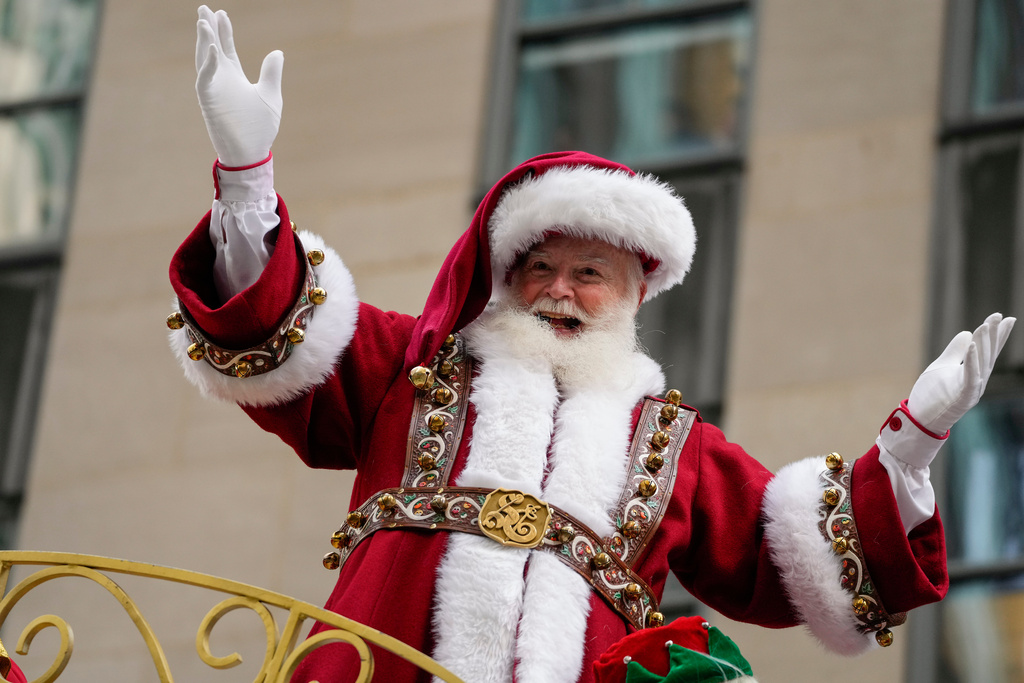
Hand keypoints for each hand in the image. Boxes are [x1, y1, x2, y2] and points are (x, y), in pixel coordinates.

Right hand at [195, 6, 282, 166]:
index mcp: (235, 77)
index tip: (222, 14)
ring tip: (204, 22)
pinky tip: (213, 50)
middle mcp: (222, 80)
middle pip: (212, 48)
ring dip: (204, 42)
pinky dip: (208, 65)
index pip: (226, 49)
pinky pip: (205, 80)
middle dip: (208, 29)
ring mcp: (214, 90)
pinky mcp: (209, 102)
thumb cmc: (261, 128)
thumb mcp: (271, 96)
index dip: (224, 31)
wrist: (252, 153)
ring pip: (205, 60)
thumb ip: (272, 73)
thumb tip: (277, 52)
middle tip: (204, 8)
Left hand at [907, 312, 1014, 433]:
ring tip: (985, 325)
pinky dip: (972, 361)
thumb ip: (955, 351)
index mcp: (975, 373)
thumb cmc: (932, 395)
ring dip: (984, 344)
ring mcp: (972, 389)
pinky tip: (972, 344)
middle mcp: (978, 380)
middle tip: (998, 316)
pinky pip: (970, 376)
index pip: (988, 351)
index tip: (1006, 318)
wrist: (922, 420)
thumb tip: (967, 332)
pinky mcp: (963, 397)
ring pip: (981, 363)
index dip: (998, 335)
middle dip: (993, 335)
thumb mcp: (942, 367)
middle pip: (988, 354)